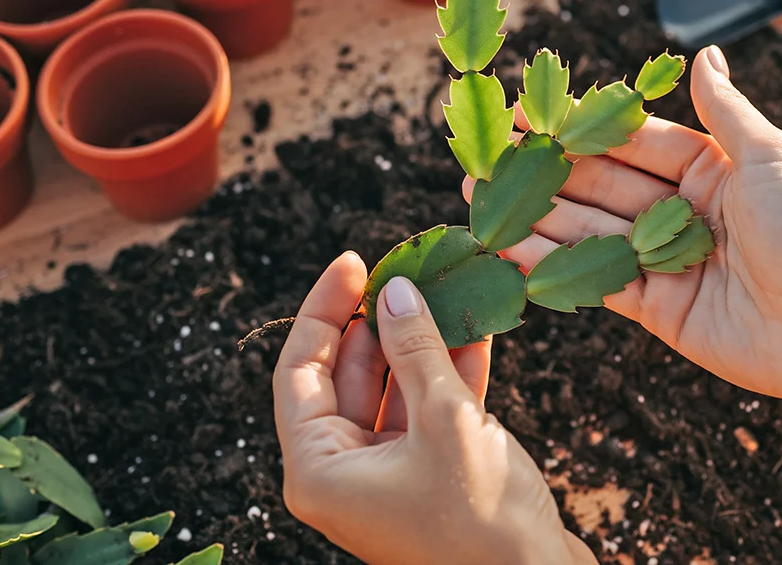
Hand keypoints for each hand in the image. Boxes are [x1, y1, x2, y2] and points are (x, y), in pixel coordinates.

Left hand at [273, 254, 593, 564]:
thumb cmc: (481, 519)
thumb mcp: (446, 418)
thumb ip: (416, 348)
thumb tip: (396, 291)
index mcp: (319, 470)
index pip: (300, 370)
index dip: (324, 310)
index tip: (355, 262)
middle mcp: (343, 475)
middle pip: (348, 376)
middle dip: (382, 321)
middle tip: (408, 271)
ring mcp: (386, 478)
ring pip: (394, 390)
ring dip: (422, 342)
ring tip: (448, 289)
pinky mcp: (428, 479)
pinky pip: (427, 413)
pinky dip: (449, 374)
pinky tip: (476, 330)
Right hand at [465, 46, 781, 409]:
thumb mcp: (767, 156)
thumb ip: (724, 109)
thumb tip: (706, 54)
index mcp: (711, 170)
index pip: (633, 141)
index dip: (582, 127)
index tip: (530, 113)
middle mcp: (684, 212)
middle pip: (602, 184)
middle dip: (547, 170)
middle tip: (487, 157)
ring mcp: (667, 262)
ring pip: (590, 230)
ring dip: (537, 214)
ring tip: (480, 196)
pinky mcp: (657, 308)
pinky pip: (597, 279)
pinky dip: (553, 264)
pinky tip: (509, 246)